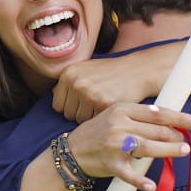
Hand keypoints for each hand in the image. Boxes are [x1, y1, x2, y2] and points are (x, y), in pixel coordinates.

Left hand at [52, 46, 177, 122]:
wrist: (137, 71)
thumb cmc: (110, 72)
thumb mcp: (85, 69)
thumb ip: (69, 81)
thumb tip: (52, 94)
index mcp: (68, 74)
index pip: (57, 105)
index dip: (70, 107)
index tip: (81, 104)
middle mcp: (76, 83)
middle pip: (67, 114)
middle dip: (79, 113)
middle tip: (94, 105)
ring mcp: (90, 93)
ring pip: (80, 120)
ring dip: (90, 117)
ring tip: (101, 105)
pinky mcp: (104, 103)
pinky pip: (95, 121)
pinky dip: (102, 118)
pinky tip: (109, 107)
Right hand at [66, 103, 190, 190]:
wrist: (72, 150)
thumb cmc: (98, 131)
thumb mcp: (115, 115)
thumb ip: (139, 115)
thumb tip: (168, 119)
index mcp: (121, 109)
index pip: (157, 113)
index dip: (180, 118)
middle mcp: (119, 125)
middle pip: (157, 131)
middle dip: (176, 136)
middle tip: (186, 141)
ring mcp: (115, 145)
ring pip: (149, 148)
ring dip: (170, 150)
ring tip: (183, 150)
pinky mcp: (111, 164)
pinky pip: (130, 174)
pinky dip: (141, 181)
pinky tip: (151, 186)